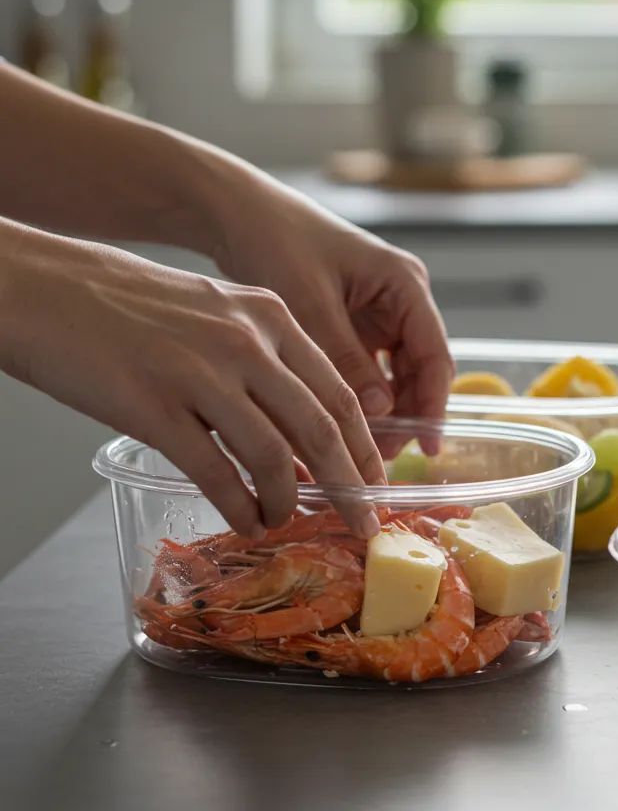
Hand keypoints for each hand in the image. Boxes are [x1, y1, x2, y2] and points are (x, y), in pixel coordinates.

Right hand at [0, 223, 386, 538]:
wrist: (48, 287)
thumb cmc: (132, 303)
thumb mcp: (218, 313)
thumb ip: (263, 360)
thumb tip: (296, 431)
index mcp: (272, 316)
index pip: (340, 391)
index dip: (364, 446)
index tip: (377, 482)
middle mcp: (248, 342)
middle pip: (321, 427)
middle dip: (351, 484)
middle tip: (364, 522)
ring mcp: (202, 373)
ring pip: (274, 454)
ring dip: (287, 500)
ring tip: (283, 521)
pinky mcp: (154, 405)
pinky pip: (214, 471)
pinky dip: (238, 505)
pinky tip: (243, 520)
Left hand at [205, 172, 453, 448]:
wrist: (238, 214)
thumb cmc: (276, 241)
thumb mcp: (311, 304)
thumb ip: (347, 358)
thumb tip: (381, 412)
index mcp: (403, 282)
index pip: (434, 352)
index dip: (434, 403)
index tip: (427, 446)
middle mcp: (400, 297)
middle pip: (420, 368)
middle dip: (408, 413)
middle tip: (383, 457)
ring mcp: (379, 311)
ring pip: (396, 374)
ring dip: (385, 410)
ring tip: (362, 449)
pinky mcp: (355, 323)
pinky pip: (369, 369)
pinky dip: (361, 396)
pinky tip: (343, 424)